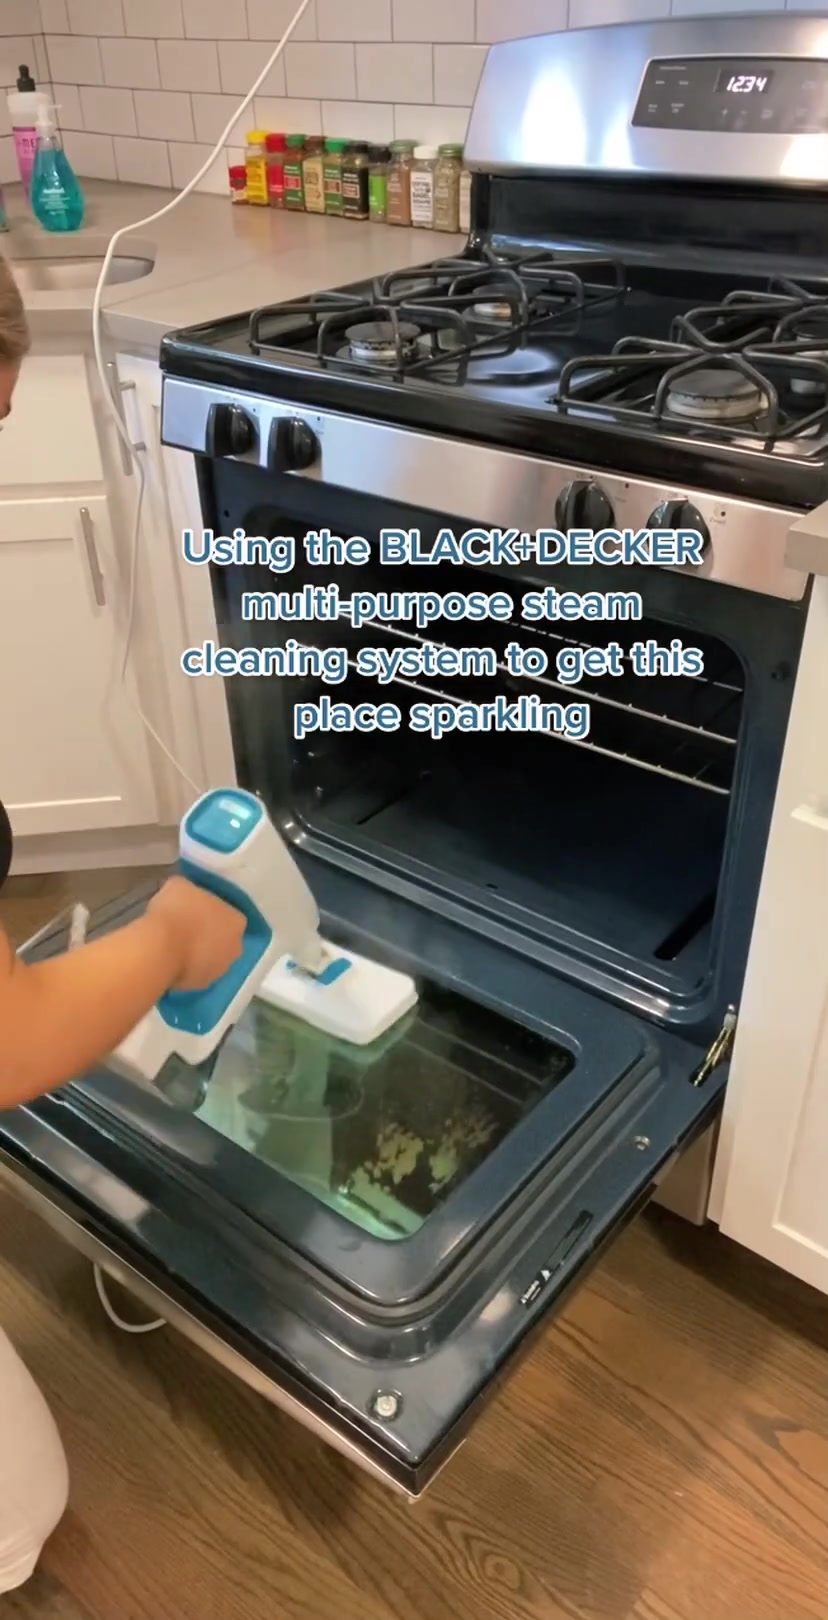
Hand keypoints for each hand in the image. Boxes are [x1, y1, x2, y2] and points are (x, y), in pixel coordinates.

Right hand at [148, 876, 245, 991]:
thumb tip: (184, 892)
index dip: (211, 912)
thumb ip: (189, 890)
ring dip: (198, 953)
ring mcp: (220, 970)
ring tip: (175, 945)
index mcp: (236, 921)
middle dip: (208, 935)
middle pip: (223, 939)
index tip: (194, 909)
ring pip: (211, 959)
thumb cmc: (176, 911)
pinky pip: (196, 974)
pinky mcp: (202, 986)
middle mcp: (235, 948)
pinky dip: (186, 968)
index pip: (229, 914)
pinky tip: (170, 960)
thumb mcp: (179, 885)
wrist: (160, 948)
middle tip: (185, 927)